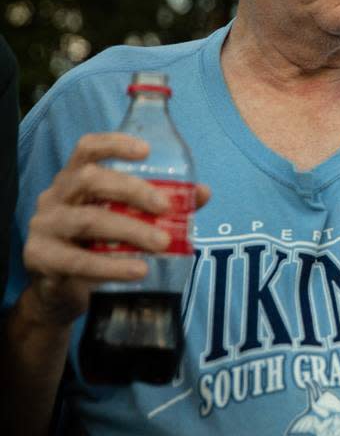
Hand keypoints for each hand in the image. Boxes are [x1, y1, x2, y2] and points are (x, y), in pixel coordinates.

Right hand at [21, 133, 210, 327]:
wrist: (61, 291)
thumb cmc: (97, 244)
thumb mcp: (125, 219)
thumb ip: (161, 203)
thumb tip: (202, 193)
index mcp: (76, 179)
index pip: (87, 149)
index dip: (114, 143)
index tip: (146, 150)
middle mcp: (55, 196)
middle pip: (90, 179)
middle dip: (132, 190)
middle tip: (165, 208)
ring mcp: (44, 226)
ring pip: (88, 221)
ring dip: (130, 230)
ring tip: (162, 244)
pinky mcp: (41, 258)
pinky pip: (78, 261)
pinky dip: (112, 266)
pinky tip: (138, 270)